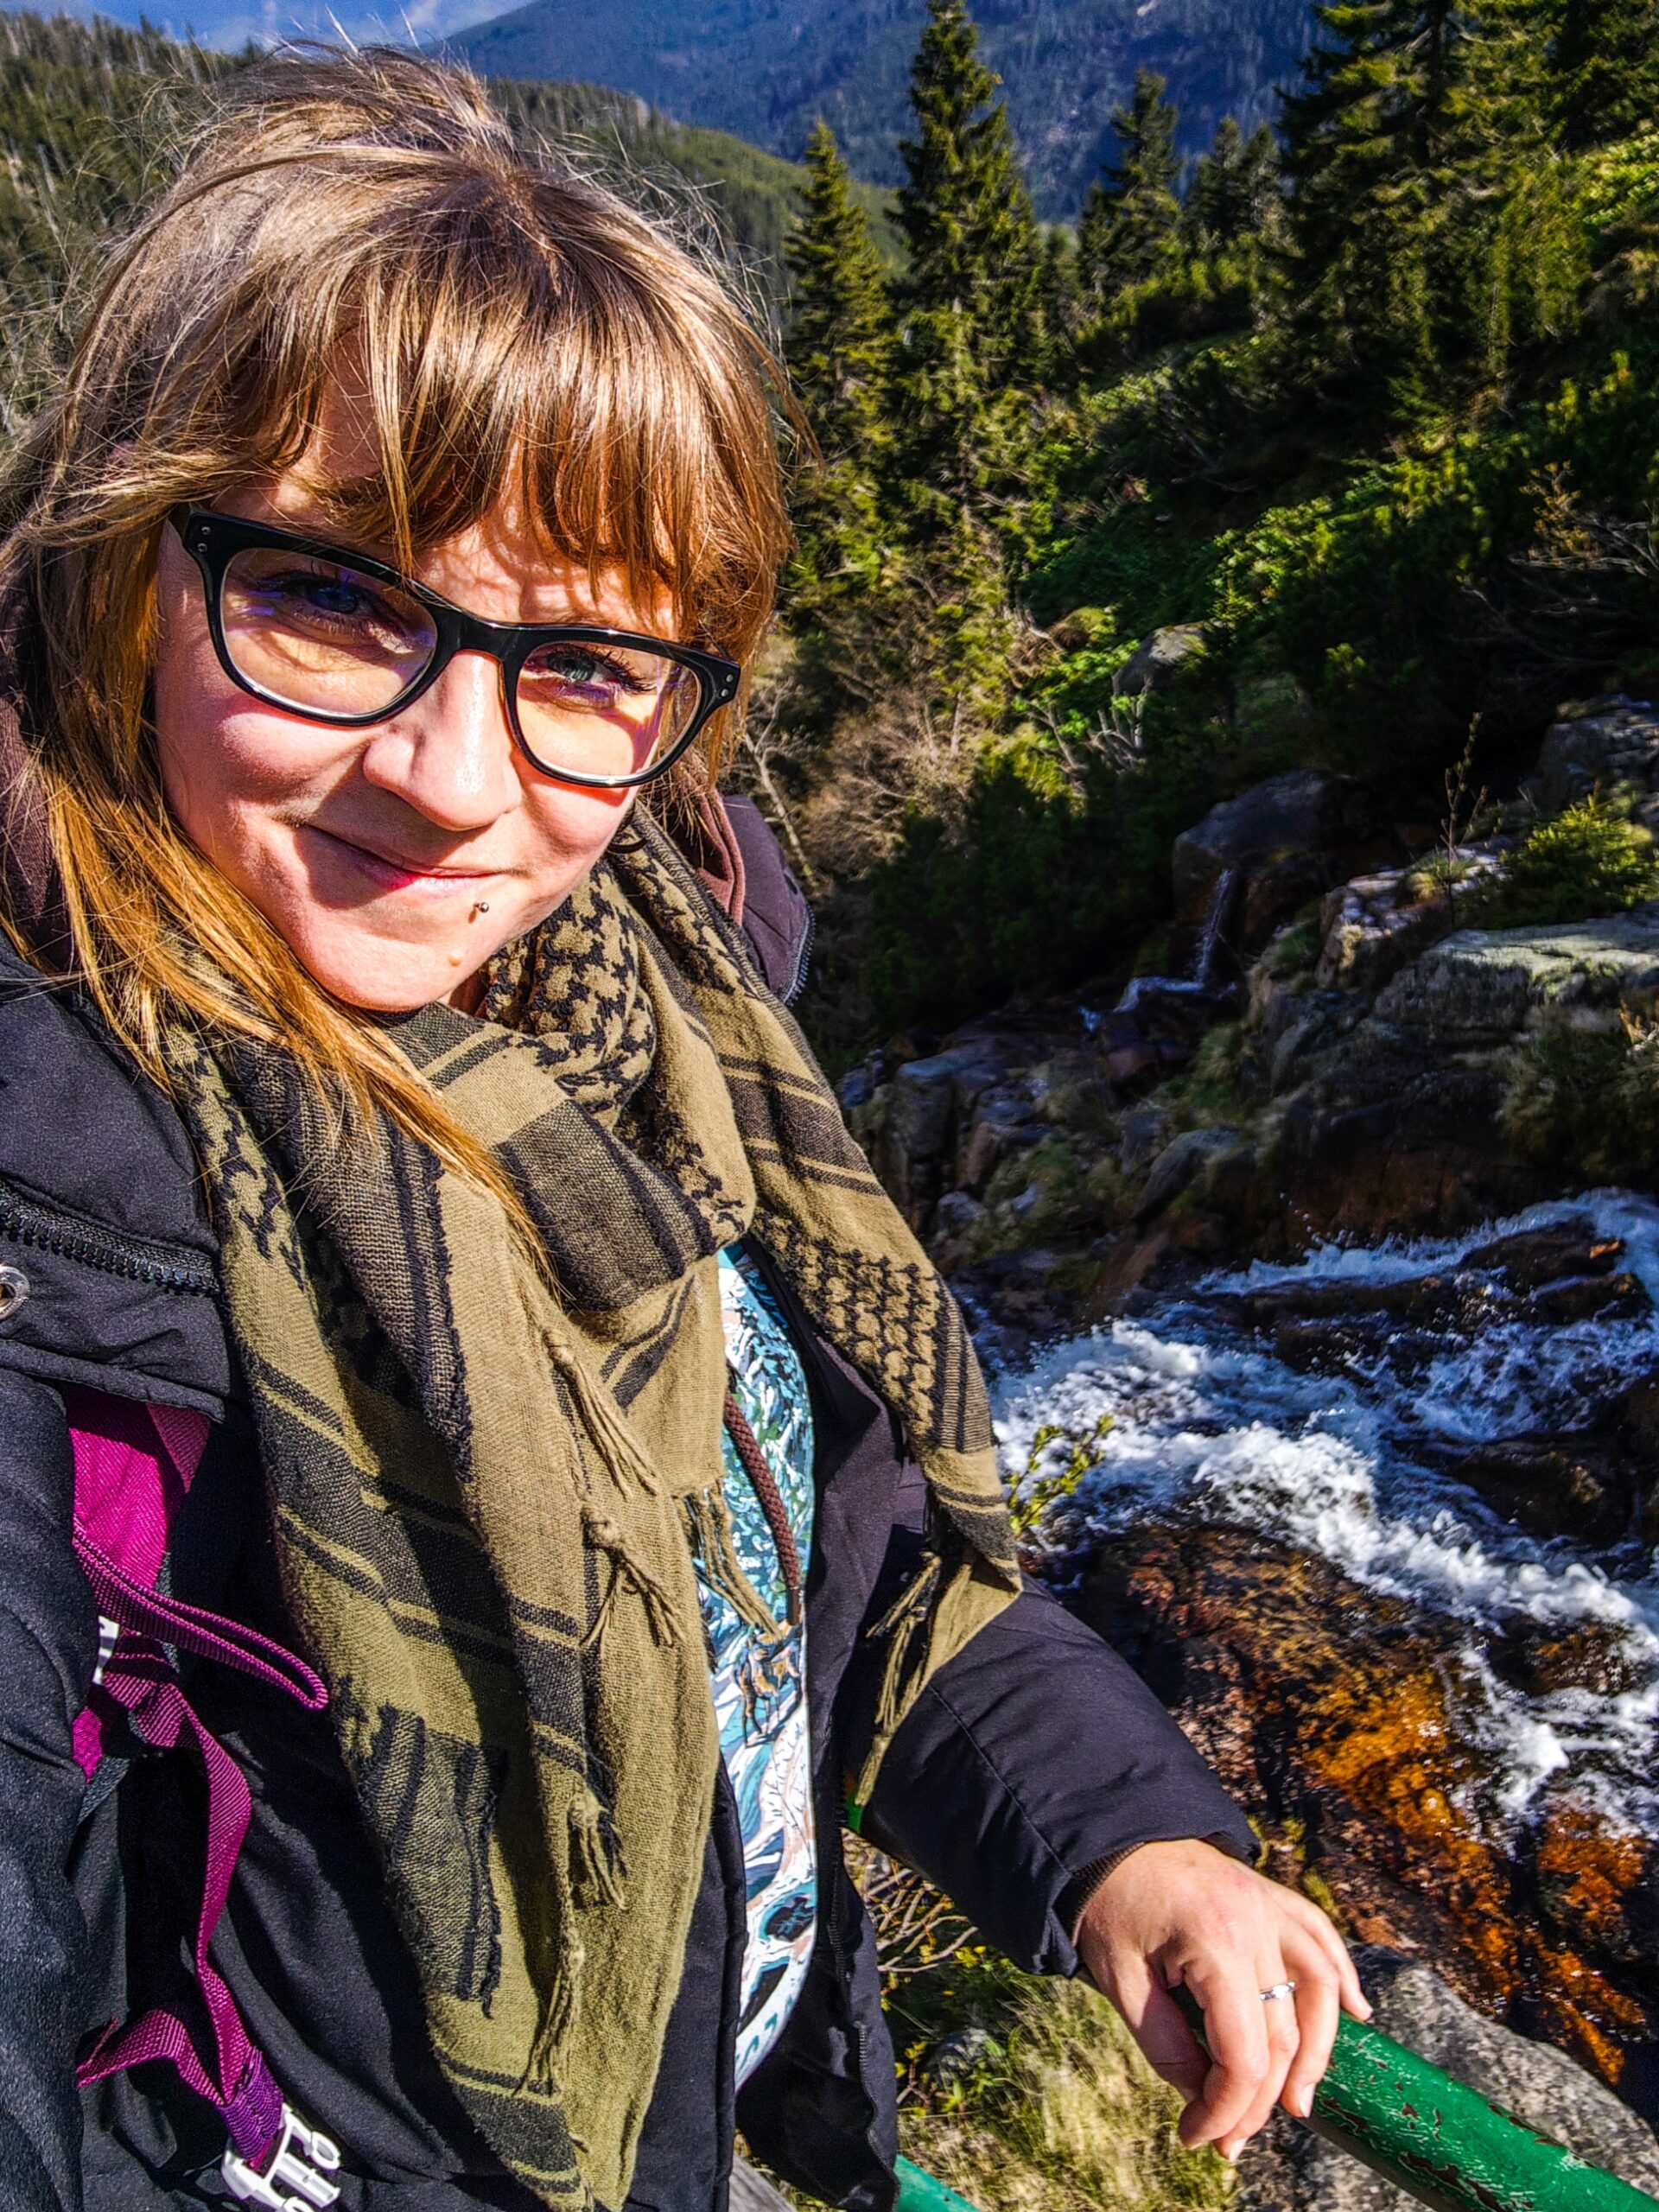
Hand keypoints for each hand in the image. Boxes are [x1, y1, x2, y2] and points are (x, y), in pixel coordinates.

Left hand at [1073, 1837, 1370, 2161]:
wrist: (1108, 1833)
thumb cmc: (1108, 1902)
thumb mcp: (1119, 1979)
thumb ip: (1163, 2042)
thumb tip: (1202, 2096)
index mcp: (1215, 1942)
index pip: (1243, 2053)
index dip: (1227, 2108)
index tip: (1197, 2136)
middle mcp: (1256, 1923)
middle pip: (1282, 2033)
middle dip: (1260, 2099)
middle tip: (1229, 2139)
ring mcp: (1269, 1905)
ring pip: (1319, 1988)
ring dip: (1317, 2053)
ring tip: (1299, 2104)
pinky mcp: (1271, 1895)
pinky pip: (1321, 1937)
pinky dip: (1342, 1977)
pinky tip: (1357, 2014)